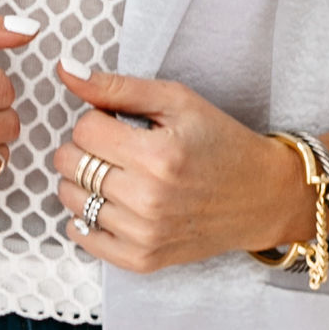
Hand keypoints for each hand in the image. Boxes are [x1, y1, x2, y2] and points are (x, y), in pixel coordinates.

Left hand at [51, 63, 312, 272]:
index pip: (84, 129)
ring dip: (83, 181)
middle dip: (84, 148)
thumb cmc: (221, 143)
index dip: (97, 118)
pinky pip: (84, 239)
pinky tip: (111, 204)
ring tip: (115, 174)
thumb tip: (66, 70)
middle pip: (70, 163)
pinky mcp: (143, 259)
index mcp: (157, 154)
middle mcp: (147, 198)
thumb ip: (118, 87)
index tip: (119, 122)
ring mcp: (144, 234)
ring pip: (71, 199)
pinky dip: (86, 219)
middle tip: (114, 147)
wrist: (262, 196)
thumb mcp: (178, 101)